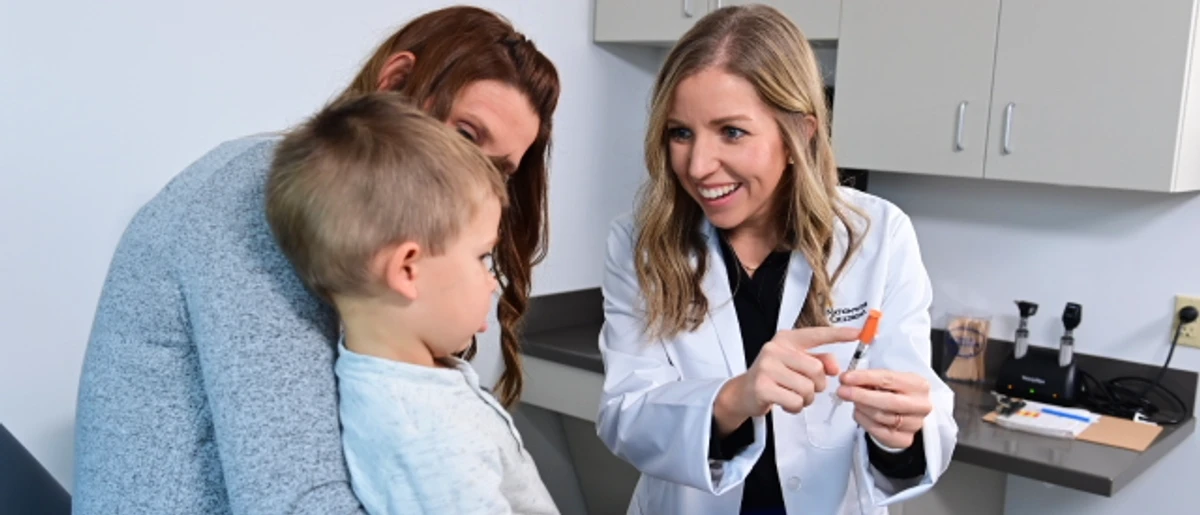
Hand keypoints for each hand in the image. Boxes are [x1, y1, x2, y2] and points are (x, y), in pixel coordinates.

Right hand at [714, 326, 860, 435]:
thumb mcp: (795, 363)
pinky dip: (795, 407)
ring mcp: (767, 368)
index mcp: (786, 340)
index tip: (858, 333)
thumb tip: (835, 367)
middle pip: (816, 369)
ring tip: (794, 396)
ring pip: (807, 388)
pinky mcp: (763, 387)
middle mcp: (775, 349)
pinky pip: (795, 401)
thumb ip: (817, 360)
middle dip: (817, 385)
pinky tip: (785, 403)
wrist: (743, 392)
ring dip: (806, 399)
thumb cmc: (774, 376)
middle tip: (806, 389)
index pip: (816, 334)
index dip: (838, 334)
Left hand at [837, 369, 932, 448]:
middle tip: (842, 391)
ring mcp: (915, 424)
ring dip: (861, 407)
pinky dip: (864, 421)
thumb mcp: (886, 379)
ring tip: (853, 401)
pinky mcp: (905, 439)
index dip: (865, 378)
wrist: (905, 411)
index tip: (846, 378)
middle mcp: (921, 405)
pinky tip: (859, 413)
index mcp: (919, 385)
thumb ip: (870, 379)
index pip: (889, 379)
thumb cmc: (895, 392)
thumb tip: (848, 380)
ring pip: (882, 416)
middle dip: (861, 395)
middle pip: (889, 401)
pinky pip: (879, 432)